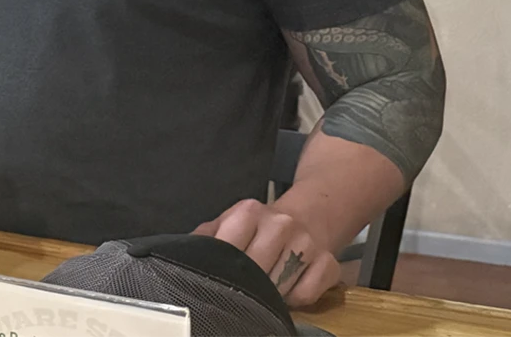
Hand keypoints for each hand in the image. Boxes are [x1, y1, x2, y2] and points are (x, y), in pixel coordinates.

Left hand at [194, 198, 338, 306]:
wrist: (307, 217)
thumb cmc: (257, 228)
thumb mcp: (226, 224)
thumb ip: (204, 238)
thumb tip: (181, 257)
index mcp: (249, 212)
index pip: (228, 250)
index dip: (223, 269)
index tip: (220, 276)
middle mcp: (281, 223)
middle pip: (255, 271)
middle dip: (247, 285)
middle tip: (242, 287)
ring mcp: (308, 243)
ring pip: (280, 286)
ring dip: (270, 294)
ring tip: (266, 284)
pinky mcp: (329, 263)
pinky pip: (306, 295)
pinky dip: (295, 299)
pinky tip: (289, 287)